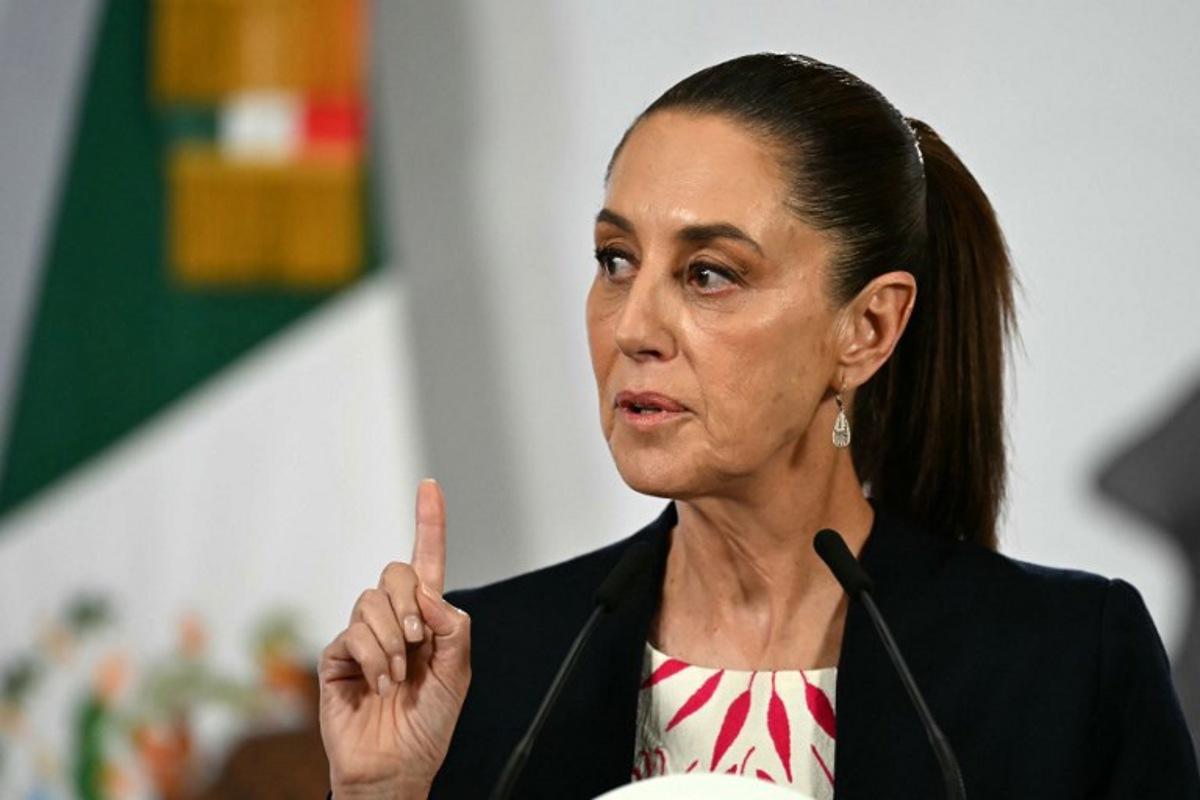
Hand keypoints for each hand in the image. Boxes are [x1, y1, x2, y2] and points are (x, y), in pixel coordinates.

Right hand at [319, 479, 470, 798]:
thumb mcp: (458, 674)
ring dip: (393, 640)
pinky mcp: (338, 656)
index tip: (430, 486)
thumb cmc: (429, 723)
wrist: (397, 765)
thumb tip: (429, 594)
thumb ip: (453, 628)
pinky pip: (353, 633)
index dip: (429, 523)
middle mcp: (393, 620)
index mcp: (427, 619)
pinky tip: (381, 684)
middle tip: (419, 641)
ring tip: (399, 675)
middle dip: (410, 603)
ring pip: (371, 601)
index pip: (427, 561)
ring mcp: (363, 636)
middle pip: (396, 572)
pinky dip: (374, 658)